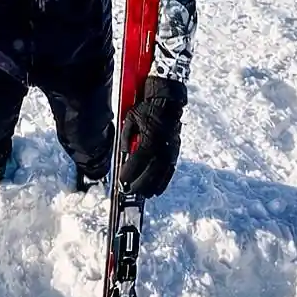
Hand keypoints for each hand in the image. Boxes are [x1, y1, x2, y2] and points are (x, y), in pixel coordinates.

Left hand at [119, 75, 185, 196]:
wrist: (168, 103)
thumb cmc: (147, 109)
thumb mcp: (130, 119)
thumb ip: (125, 137)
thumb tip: (124, 153)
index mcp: (149, 141)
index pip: (137, 163)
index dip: (128, 175)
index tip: (121, 182)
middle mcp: (161, 150)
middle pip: (149, 175)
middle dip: (137, 185)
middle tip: (127, 190)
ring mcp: (170, 153)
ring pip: (160, 177)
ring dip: (149, 187)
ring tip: (140, 194)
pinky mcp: (175, 154)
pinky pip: (169, 173)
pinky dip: (162, 183)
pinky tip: (155, 190)